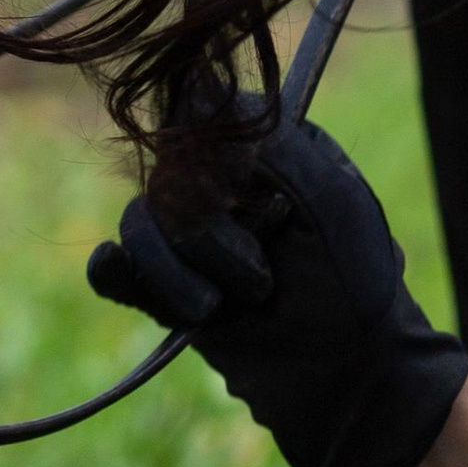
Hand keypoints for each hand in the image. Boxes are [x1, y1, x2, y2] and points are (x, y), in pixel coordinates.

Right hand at [87, 112, 467, 466]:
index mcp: (269, 149)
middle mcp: (226, 185)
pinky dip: (125, 277)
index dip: (206, 158)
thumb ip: (264, 138)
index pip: (198, 109)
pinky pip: (112, 266)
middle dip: (207, 234)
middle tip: (263, 279)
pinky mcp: (167, 289)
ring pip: (139, 223)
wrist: (349, 388)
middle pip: (165, 174)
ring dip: (177, 274)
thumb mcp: (326, 198)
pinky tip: (148, 293)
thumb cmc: (355, 292)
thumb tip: (195, 78)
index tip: (244, 199)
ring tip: (219, 310)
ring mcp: (194, 238)